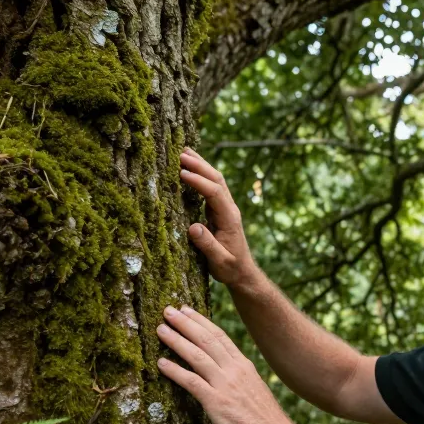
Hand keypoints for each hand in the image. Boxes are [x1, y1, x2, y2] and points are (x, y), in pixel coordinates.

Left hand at [155, 304, 298, 423]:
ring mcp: (226, 385)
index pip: (220, 336)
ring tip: (160, 329)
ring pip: (197, 355)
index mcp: (245, 366)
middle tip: (168, 310)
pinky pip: (191, 382)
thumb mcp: (255, 392)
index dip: (201, 322)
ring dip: (176, 340)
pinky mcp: (217, 403)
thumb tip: (226, 377)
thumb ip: (240, 380)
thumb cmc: (267, 422)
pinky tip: (160, 363)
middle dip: (185, 322)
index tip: (187, 311)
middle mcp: (235, 370)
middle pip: (207, 339)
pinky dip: (174, 370)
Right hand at [179, 147, 257, 287]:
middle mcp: (230, 209)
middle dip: (200, 166)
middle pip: (217, 180)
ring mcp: (226, 208)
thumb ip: (208, 246)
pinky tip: (191, 168)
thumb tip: (192, 228)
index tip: (182, 173)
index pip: (215, 193)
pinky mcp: (220, 210)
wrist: (243, 272)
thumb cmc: (231, 269)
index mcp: (230, 218)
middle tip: (181, 154)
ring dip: (201, 165)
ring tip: (184, 151)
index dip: (199, 182)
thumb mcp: (220, 262)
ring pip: (216, 180)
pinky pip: (211, 187)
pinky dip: (201, 175)